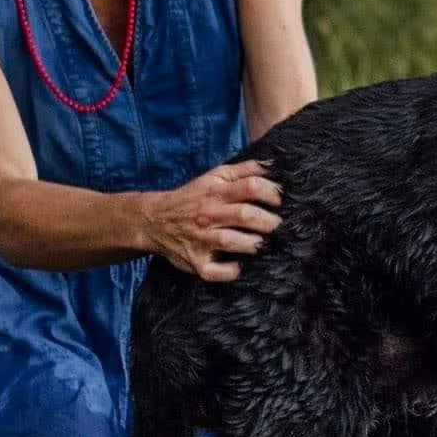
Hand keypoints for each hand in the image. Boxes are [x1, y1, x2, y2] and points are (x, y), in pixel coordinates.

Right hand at [143, 159, 281, 281]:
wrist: (155, 220)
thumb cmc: (193, 197)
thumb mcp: (215, 176)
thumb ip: (244, 169)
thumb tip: (272, 164)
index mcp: (217, 192)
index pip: (250, 187)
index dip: (272, 193)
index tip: (281, 201)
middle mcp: (209, 215)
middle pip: (244, 215)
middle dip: (268, 221)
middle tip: (278, 226)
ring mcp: (201, 240)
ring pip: (231, 241)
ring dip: (253, 244)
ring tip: (263, 244)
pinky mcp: (196, 262)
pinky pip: (215, 271)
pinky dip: (230, 271)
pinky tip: (240, 267)